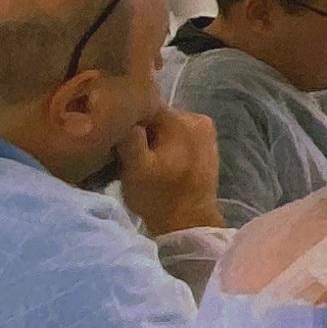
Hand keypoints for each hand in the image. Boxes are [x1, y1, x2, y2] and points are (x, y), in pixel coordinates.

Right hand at [115, 107, 221, 239]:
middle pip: (157, 114)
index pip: (145, 105)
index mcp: (180, 120)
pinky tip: (161, 161)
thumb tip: (126, 113)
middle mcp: (197, 118)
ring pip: (167, 124)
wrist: (189, 222)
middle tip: (129, 152)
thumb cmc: (159, 197)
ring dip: (155, 137)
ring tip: (145, 158)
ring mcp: (206, 130)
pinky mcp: (208, 142)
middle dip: (142, 130)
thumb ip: (130, 138)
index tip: (117, 137)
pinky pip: (180, 134)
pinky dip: (169, 143)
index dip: (128, 120)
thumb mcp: (135, 169)